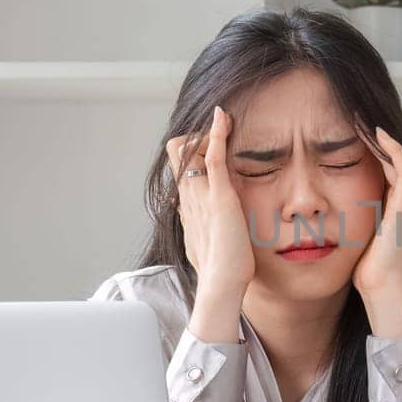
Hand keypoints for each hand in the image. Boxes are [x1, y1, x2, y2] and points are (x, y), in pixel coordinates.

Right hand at [167, 105, 254, 305]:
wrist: (221, 284)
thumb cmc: (218, 269)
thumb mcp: (202, 242)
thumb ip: (197, 227)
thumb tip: (192, 222)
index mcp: (186, 205)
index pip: (179, 168)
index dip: (190, 153)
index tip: (208, 148)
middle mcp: (188, 196)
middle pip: (177, 153)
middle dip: (196, 138)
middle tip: (216, 139)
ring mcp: (201, 194)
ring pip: (189, 149)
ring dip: (206, 132)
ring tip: (224, 121)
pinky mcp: (219, 195)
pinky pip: (213, 156)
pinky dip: (217, 133)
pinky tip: (223, 117)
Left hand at [353, 125, 401, 336]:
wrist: (383, 287)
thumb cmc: (368, 269)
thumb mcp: (357, 235)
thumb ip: (351, 218)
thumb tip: (325, 210)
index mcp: (396, 208)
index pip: (386, 168)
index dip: (370, 148)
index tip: (348, 131)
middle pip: (393, 159)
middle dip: (375, 138)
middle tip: (356, 116)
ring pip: (399, 158)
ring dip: (382, 138)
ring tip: (363, 119)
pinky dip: (391, 149)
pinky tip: (375, 135)